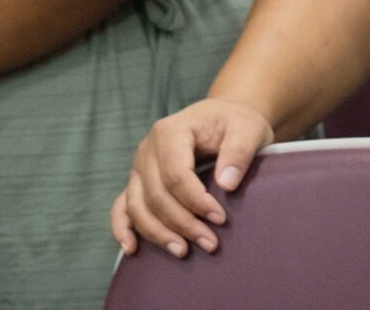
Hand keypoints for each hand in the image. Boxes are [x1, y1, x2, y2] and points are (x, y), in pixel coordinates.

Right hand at [110, 98, 275, 259]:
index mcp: (170, 131)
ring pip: (138, 207)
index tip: (220, 219)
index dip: (196, 202)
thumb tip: (226, 184)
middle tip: (210, 243)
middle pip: (156, 195)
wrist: (223, 118)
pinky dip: (123, 228)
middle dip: (182, 224)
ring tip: (184, 251)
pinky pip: (122, 206)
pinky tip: (132, 248)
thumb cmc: (235, 123)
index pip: (176, 175)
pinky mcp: (138, 181)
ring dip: (159, 234)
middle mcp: (147, 149)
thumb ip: (239, 151)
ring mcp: (139, 167)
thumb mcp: (247, 128)